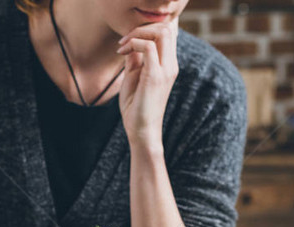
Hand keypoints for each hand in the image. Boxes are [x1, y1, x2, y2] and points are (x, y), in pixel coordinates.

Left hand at [116, 20, 179, 149]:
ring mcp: (166, 70)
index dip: (148, 28)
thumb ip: (135, 59)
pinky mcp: (156, 77)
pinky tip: (122, 52)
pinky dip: (133, 44)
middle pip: (167, 27)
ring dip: (138, 33)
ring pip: (161, 32)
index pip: (168, 33)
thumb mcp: (134, 77)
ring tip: (122, 46)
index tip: (127, 41)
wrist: (141, 131)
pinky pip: (149, 47)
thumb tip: (131, 42)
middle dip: (142, 27)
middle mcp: (171, 65)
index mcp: (168, 65)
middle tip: (124, 41)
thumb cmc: (136, 108)